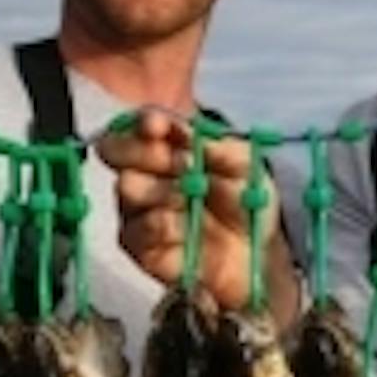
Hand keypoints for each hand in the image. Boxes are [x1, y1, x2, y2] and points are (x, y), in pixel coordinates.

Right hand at [99, 110, 294, 317]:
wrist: (259, 255)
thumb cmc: (246, 203)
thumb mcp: (245, 167)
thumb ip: (216, 148)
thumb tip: (183, 133)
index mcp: (167, 147)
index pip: (142, 126)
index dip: (144, 122)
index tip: (157, 127)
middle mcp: (144, 174)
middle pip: (118, 152)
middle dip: (144, 152)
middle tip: (178, 163)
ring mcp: (138, 211)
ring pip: (126, 187)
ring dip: (159, 189)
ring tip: (188, 197)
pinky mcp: (140, 248)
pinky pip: (136, 230)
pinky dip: (160, 225)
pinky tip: (181, 227)